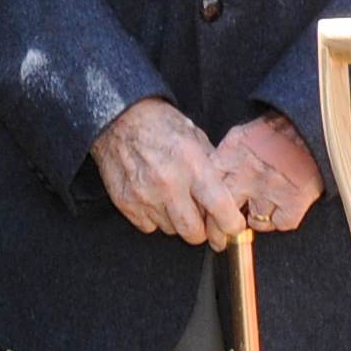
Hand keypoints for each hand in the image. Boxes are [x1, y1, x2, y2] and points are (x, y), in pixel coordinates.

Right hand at [91, 97, 248, 245]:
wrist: (119, 118)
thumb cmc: (160, 125)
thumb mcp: (195, 138)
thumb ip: (212, 169)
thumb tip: (228, 197)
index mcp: (192, 165)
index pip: (220, 209)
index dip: (231, 224)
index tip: (232, 225)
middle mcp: (169, 184)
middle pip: (194, 232)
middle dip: (201, 230)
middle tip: (201, 218)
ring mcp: (145, 196)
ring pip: (171, 230)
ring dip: (176, 220)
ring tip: (172, 198)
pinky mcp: (126, 203)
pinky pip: (149, 226)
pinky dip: (154, 218)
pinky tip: (153, 197)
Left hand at [216, 113, 325, 233]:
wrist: (311, 125)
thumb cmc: (276, 129)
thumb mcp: (239, 138)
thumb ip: (223, 160)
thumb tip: (206, 181)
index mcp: (228, 159)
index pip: (204, 193)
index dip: (204, 209)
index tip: (205, 218)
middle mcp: (246, 177)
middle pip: (223, 216)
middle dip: (220, 229)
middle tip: (220, 237)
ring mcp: (270, 192)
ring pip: (254, 222)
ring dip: (256, 219)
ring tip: (261, 208)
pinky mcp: (294, 201)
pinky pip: (280, 224)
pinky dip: (280, 220)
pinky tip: (279, 209)